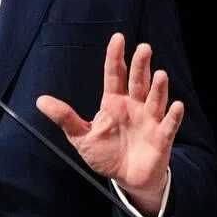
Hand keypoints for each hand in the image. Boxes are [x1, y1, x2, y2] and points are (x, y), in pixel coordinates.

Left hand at [36, 32, 182, 216]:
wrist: (126, 179)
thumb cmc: (106, 154)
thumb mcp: (81, 136)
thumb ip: (65, 117)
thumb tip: (40, 100)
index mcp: (114, 102)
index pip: (115, 74)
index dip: (116, 56)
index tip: (118, 38)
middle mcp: (134, 106)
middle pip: (138, 81)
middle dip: (140, 65)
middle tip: (144, 48)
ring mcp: (150, 120)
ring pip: (155, 99)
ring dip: (158, 88)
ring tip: (159, 74)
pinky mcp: (161, 138)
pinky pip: (169, 125)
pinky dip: (173, 116)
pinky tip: (177, 106)